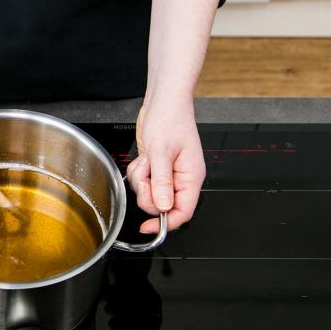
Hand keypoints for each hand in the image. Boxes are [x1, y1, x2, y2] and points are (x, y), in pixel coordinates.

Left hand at [127, 98, 204, 233]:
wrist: (163, 101)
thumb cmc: (169, 119)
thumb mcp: (161, 152)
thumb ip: (161, 182)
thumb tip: (162, 207)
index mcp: (191, 177)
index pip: (183, 212)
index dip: (166, 223)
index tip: (147, 228)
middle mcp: (182, 179)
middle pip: (162, 205)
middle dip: (147, 194)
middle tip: (145, 175)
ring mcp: (169, 174)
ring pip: (149, 194)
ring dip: (141, 180)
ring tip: (146, 161)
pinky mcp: (157, 168)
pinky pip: (143, 181)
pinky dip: (138, 172)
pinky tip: (143, 158)